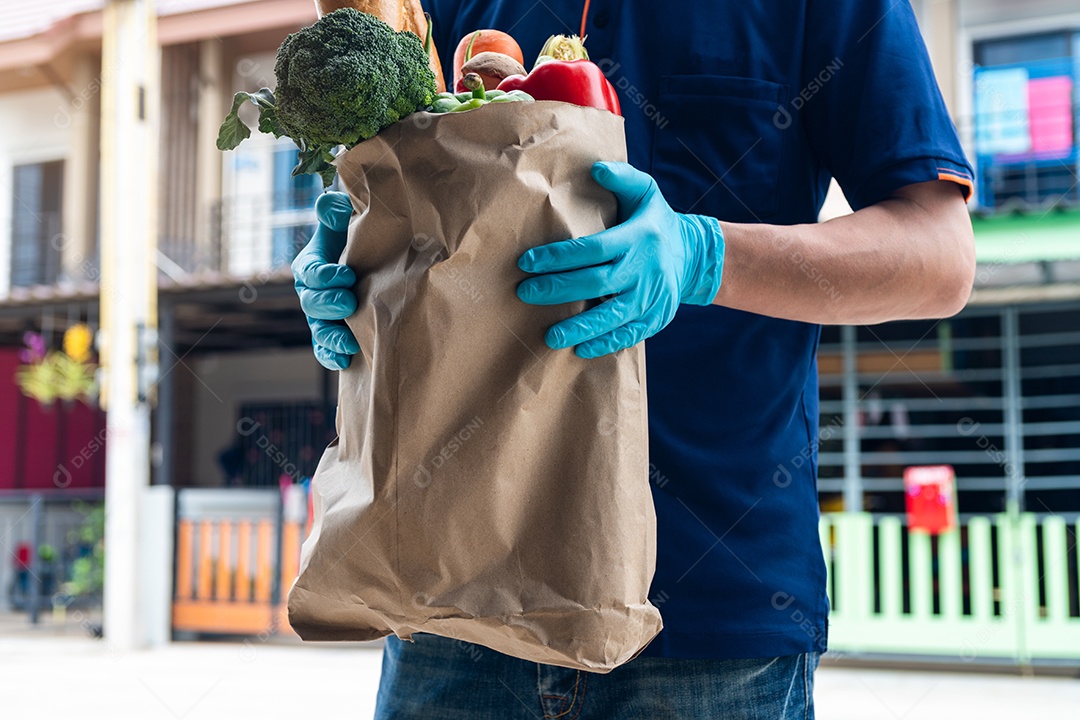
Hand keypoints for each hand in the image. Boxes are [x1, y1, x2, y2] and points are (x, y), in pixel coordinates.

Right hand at [292, 192, 359, 369]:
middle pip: (311, 303)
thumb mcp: (346, 219)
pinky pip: (326, 350)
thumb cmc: (356, 236)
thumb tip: (331, 205)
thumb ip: (336, 211)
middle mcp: (311, 293)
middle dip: (328, 305)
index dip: (325, 275)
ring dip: (331, 338)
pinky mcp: (333, 335)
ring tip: (348, 343)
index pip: (310, 271)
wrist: (374, 260)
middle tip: (349, 303)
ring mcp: (321, 317)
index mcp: (311, 265)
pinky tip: (346, 362)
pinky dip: (332, 357)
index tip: (346, 274)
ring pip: (319, 331)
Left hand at [516, 162, 724, 357]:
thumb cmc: (655, 221)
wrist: (694, 255)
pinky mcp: (656, 317)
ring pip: (613, 315)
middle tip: (526, 293)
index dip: (558, 257)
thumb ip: (621, 178)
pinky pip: (630, 334)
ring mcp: (652, 296)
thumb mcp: (645, 192)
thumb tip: (596, 168)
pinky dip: (605, 343)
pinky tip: (580, 349)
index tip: (527, 262)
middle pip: (597, 283)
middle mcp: (645, 268)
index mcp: (637, 237)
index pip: (592, 249)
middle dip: (559, 290)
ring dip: (580, 327)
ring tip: (550, 335)